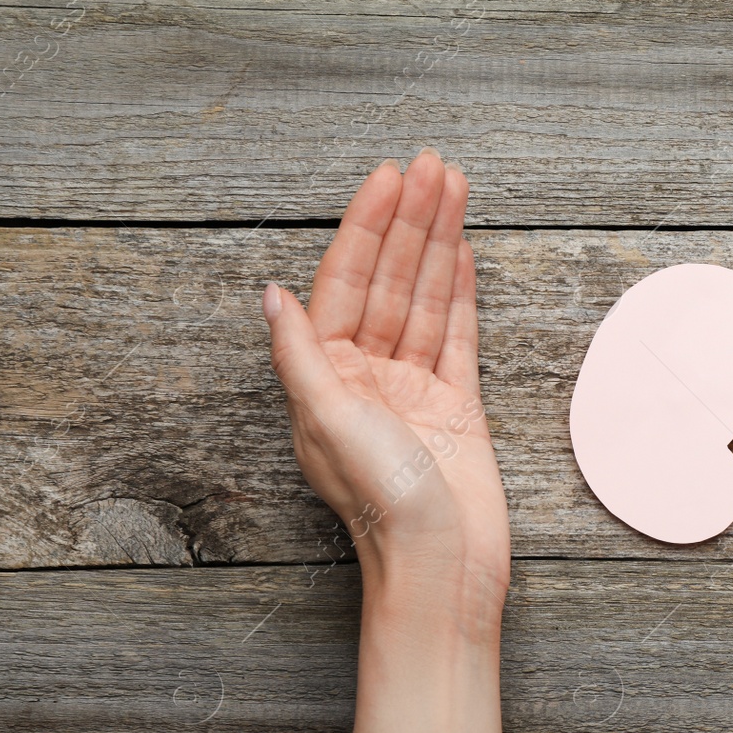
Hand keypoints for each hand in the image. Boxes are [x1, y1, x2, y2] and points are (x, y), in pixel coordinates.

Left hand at [262, 150, 509, 609]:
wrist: (442, 566)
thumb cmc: (384, 507)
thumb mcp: (329, 421)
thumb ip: (301, 354)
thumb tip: (271, 295)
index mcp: (326, 377)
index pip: (346, 283)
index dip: (367, 227)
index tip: (389, 179)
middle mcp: (367, 377)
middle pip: (390, 280)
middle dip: (410, 220)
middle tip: (434, 166)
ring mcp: (414, 389)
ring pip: (426, 299)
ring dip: (438, 244)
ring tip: (455, 189)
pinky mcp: (457, 406)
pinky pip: (457, 335)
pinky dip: (460, 293)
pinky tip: (461, 254)